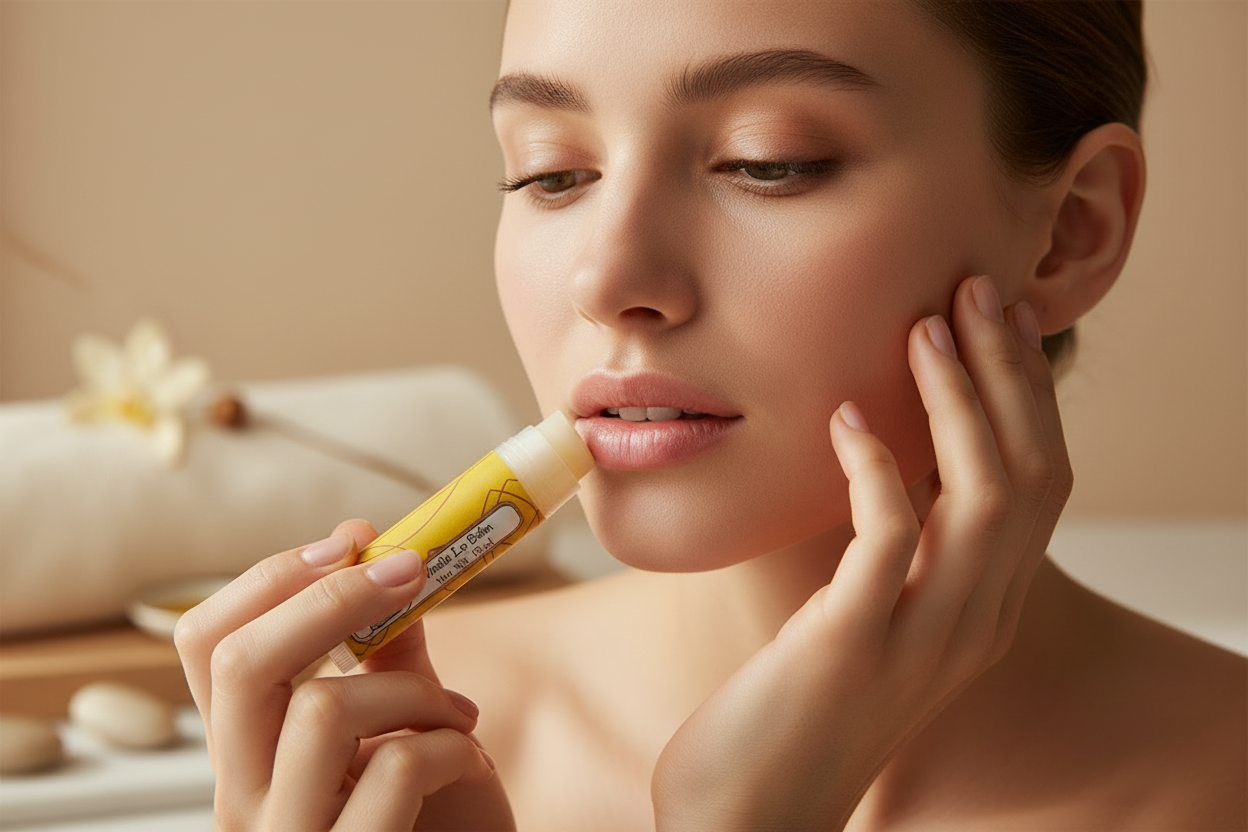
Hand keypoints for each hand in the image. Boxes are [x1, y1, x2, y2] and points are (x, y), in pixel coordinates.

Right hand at [175, 519, 513, 830]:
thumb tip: (392, 565)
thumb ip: (388, 662)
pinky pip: (391, 772)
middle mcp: (243, 799)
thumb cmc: (432, 821)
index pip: (205, 643)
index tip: (352, 541)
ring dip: (412, 690)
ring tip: (461, 715)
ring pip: (319, 713)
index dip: (272, 575)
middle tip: (408, 570)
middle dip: (331, 599)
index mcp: (246, 753)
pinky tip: (470, 759)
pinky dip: (448, 746)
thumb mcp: (400, 732)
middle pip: (240, 665)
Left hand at [651, 276, 1072, 830]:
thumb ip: (892, 549)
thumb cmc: (795, 703)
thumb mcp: (865, 614)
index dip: (1029, 395)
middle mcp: (978, 623)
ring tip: (923, 328)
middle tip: (974, 288)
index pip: (1040, 484)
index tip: (998, 317)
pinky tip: (846, 419)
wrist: (751, 807)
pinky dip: (879, 468)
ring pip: (984, 498)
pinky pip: (890, 539)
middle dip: (1010, 373)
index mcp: (984, 609)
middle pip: (1033, 476)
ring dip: (959, 402)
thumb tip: (883, 453)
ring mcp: (924, 640)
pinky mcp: (856, 648)